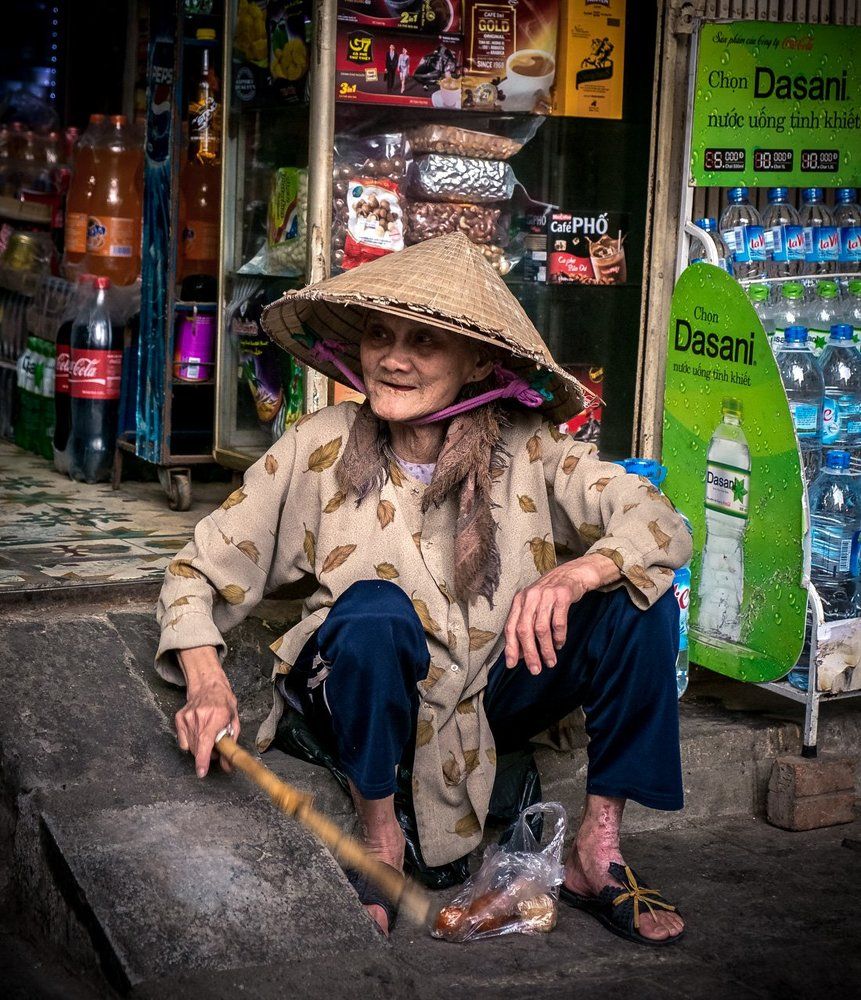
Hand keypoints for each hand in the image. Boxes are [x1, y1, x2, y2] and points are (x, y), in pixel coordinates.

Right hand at [175, 647, 239, 776]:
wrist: (208, 685)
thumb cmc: (224, 702)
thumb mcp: (234, 721)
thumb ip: (231, 744)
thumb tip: (228, 766)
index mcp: (216, 715)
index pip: (206, 740)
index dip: (203, 758)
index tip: (201, 771)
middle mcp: (199, 716)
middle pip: (198, 747)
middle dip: (207, 755)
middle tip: (215, 749)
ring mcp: (187, 717)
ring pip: (190, 746)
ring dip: (199, 749)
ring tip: (207, 737)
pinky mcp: (179, 718)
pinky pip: (183, 741)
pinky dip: (191, 742)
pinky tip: (198, 733)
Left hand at [503, 554, 620, 674]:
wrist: (571, 574)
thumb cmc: (550, 595)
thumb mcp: (534, 606)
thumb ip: (526, 626)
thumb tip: (520, 655)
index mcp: (519, 601)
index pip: (510, 627)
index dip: (511, 647)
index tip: (512, 665)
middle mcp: (530, 597)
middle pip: (524, 630)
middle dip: (529, 653)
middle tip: (535, 669)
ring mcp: (546, 596)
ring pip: (541, 629)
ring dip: (546, 649)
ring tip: (551, 661)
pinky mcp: (562, 596)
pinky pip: (558, 622)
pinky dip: (559, 637)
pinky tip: (560, 644)